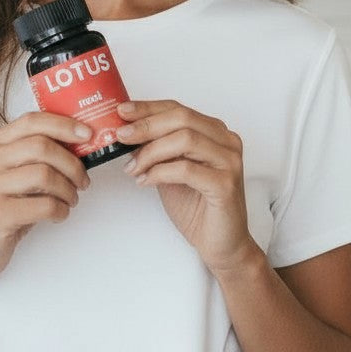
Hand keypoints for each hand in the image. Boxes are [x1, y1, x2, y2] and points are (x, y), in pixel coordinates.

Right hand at [0, 112, 91, 281]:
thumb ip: (38, 156)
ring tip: (71, 200)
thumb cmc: (4, 207)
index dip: (64, 125)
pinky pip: (43, 205)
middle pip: (41, 146)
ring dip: (68, 189)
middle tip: (83, 180)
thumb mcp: (16, 174)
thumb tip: (81, 144)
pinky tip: (59, 214)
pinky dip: (61, 210)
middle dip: (72, 163)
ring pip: (44, 175)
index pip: (32, 121)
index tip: (87, 134)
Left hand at [116, 100, 259, 277]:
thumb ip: (157, 149)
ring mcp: (229, 162)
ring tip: (132, 167)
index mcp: (214, 132)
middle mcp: (226, 141)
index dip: (148, 108)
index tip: (122, 111)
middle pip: (182, 118)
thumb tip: (126, 133)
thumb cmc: (197, 206)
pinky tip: (144, 181)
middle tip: (121, 136)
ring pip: (185, 139)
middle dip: (146, 125)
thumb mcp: (170, 170)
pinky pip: (186, 169)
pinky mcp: (226, 184)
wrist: (220, 243)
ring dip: (151, 152)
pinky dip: (160, 173)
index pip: (178, 109)